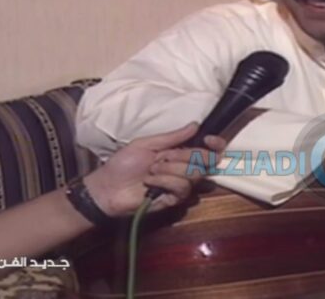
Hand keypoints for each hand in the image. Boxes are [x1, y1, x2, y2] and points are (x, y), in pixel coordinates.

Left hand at [83, 123, 225, 216]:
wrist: (108, 187)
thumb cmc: (124, 163)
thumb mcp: (147, 144)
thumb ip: (173, 137)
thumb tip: (196, 125)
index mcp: (181, 153)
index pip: (209, 150)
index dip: (216, 144)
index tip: (208, 139)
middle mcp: (185, 169)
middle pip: (206, 161)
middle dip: (186, 156)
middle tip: (164, 157)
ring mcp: (181, 185)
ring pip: (194, 174)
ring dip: (170, 170)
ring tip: (151, 170)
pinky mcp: (175, 200)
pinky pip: (182, 187)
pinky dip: (165, 181)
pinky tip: (151, 182)